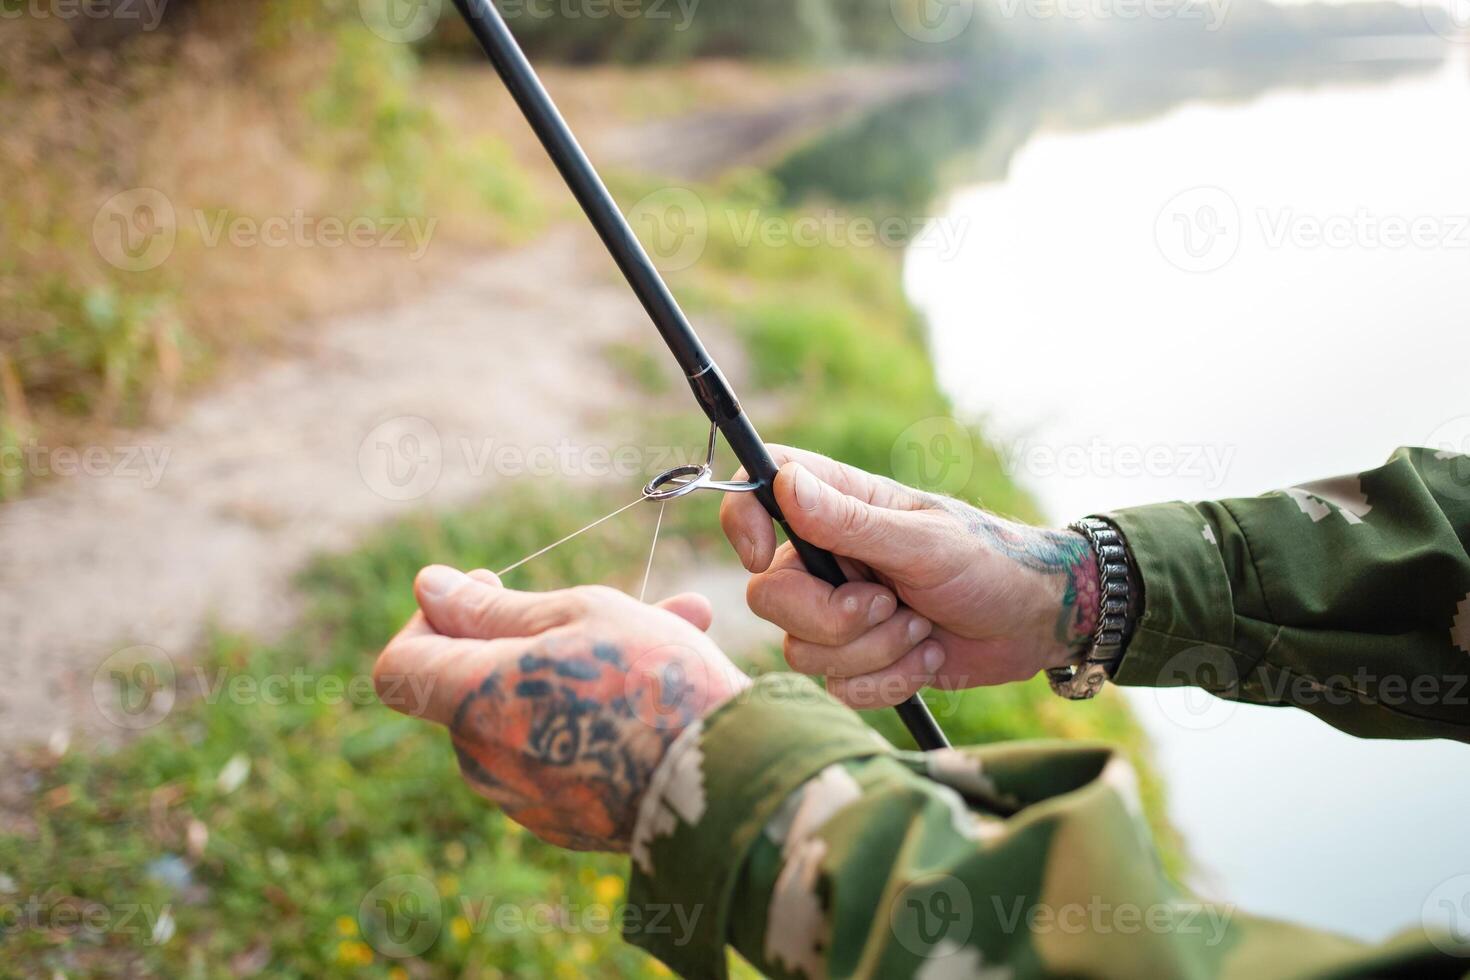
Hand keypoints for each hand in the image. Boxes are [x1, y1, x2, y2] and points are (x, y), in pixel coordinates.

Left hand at [373, 566, 749, 851]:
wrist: (730, 783)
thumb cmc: (656, 682)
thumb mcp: (579, 616)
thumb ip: (494, 609)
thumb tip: (425, 586)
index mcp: (474, 703)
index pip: (398, 665)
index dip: (429, 622)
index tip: (488, 592)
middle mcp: (485, 761)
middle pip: (472, 688)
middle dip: (527, 640)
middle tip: (596, 606)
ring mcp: (525, 801)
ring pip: (530, 716)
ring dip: (574, 673)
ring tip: (665, 628)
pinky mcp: (566, 824)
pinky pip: (562, 755)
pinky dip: (593, 718)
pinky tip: (663, 686)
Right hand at [720, 446, 1097, 708]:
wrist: (1036, 626)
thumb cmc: (991, 563)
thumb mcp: (925, 541)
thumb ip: (851, 521)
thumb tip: (783, 482)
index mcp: (838, 506)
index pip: (756, 489)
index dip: (741, 522)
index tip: (763, 556)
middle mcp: (827, 556)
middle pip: (768, 595)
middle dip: (833, 618)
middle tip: (890, 605)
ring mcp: (838, 610)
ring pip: (801, 650)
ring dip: (874, 651)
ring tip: (923, 630)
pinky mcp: (856, 658)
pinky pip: (836, 687)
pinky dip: (887, 680)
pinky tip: (926, 657)